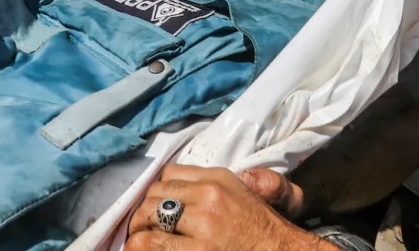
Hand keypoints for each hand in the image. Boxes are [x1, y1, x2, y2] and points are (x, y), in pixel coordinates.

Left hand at [127, 165, 321, 250]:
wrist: (280, 250)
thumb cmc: (260, 226)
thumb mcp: (241, 191)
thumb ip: (210, 182)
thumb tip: (175, 185)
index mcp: (217, 178)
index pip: (168, 174)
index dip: (157, 191)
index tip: (155, 205)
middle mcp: (208, 196)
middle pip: (154, 195)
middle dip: (142, 212)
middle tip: (141, 227)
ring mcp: (203, 225)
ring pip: (147, 219)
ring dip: (138, 233)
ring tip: (138, 242)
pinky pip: (154, 246)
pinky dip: (143, 248)